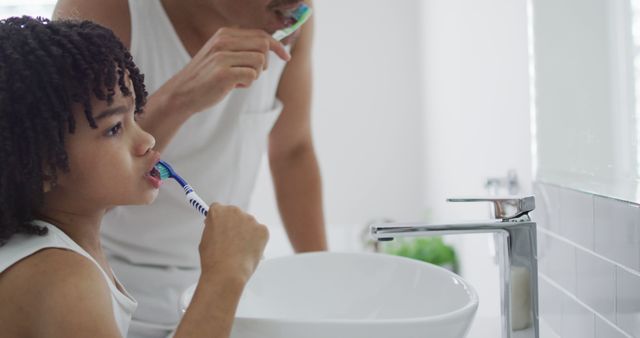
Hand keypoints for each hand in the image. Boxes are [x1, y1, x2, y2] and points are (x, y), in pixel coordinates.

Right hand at [161, 27, 290, 115]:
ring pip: (260, 61)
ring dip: (254, 75)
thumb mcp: (222, 54)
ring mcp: (223, 56)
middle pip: (264, 45)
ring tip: (238, 80)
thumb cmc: (207, 77)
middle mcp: (224, 41)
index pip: (261, 34)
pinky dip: (247, 84)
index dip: (277, 46)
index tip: (286, 57)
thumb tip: (270, 46)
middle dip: (265, 63)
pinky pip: (252, 76)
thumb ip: (242, 48)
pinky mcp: (223, 73)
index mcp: (225, 33)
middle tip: (250, 74)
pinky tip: (233, 86)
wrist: (182, 93)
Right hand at [199, 203, 268, 282]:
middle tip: (232, 242)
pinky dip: (257, 241)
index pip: (219, 209)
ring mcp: (250, 219)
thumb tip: (220, 228)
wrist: (227, 272)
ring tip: (240, 251)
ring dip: (246, 233)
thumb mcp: (206, 239)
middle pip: (235, 215)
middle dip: (234, 225)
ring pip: (249, 224)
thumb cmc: (213, 260)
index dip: (220, 220)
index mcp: (218, 211)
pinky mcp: (262, 229)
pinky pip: (260, 233)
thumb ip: (214, 229)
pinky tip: (249, 252)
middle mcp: (234, 211)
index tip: (221, 228)